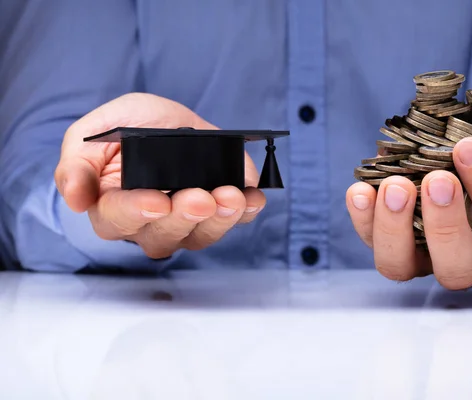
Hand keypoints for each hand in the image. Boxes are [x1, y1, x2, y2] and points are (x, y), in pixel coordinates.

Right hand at [55, 93, 264, 258]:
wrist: (164, 122)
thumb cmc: (125, 131)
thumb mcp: (92, 135)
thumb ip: (76, 165)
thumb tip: (74, 200)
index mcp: (112, 208)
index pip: (118, 220)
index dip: (136, 213)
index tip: (156, 202)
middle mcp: (150, 225)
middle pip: (164, 235)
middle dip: (185, 217)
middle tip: (200, 198)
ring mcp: (188, 223)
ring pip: (202, 235)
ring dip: (220, 218)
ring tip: (232, 196)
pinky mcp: (219, 213)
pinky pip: (235, 220)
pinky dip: (248, 210)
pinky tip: (253, 197)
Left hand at [346, 117, 471, 289]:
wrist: (459, 148)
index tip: (469, 148)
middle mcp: (465, 259)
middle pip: (456, 268)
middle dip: (445, 225)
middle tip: (438, 179)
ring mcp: (420, 256)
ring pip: (400, 266)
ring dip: (394, 227)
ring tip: (396, 185)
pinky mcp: (386, 242)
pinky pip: (368, 240)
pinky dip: (361, 216)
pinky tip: (362, 189)